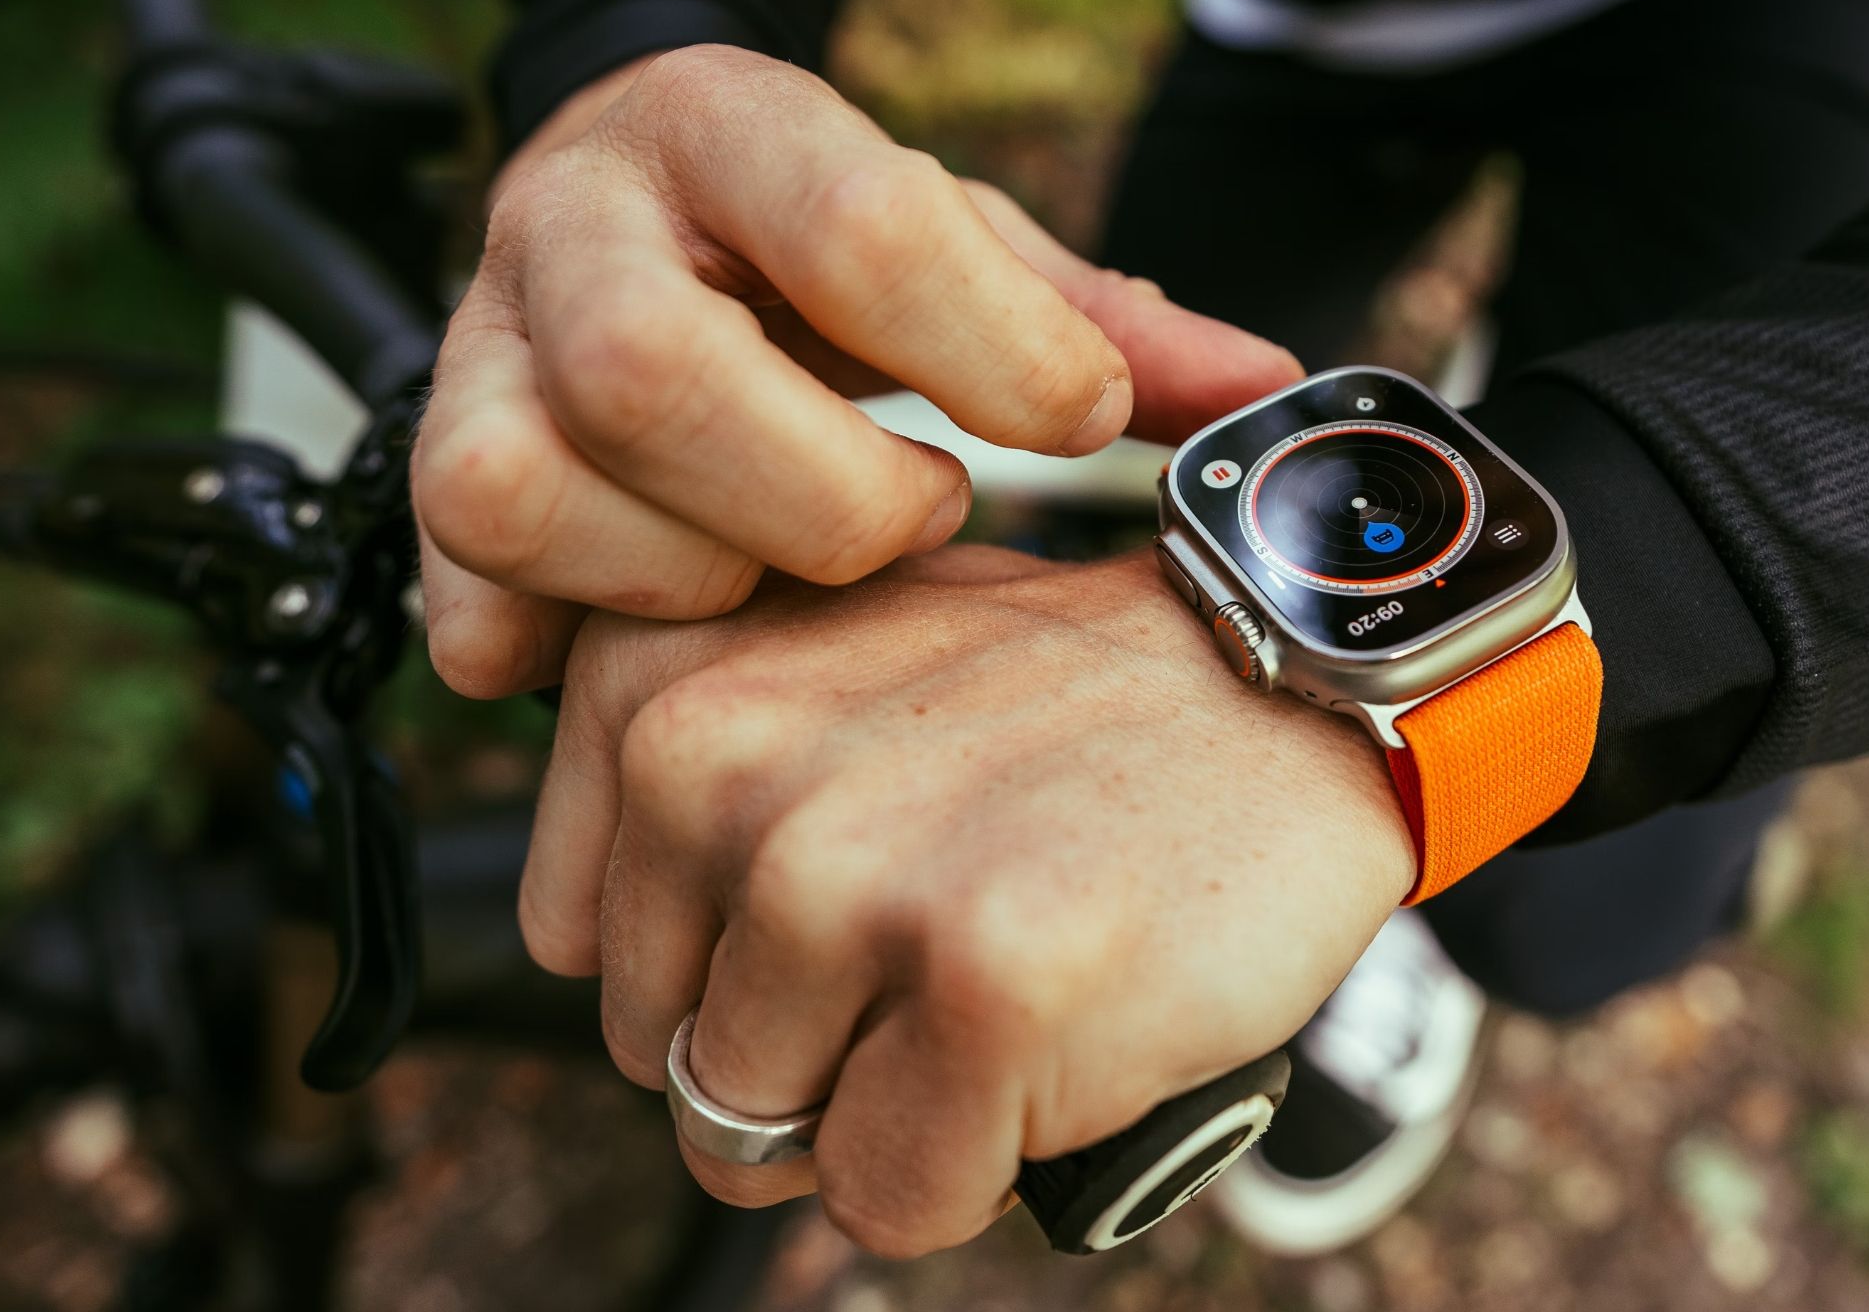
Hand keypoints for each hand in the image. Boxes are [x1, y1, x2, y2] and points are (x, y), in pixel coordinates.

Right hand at [412, 47, 1300, 696]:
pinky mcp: (429, 468)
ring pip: (523, 484)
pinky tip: (670, 635)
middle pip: (646, 367)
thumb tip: (1266, 394)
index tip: (1078, 420)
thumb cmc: (813, 247)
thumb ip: (1096, 317)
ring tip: (786, 569)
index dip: (987, 346)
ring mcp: (475, 349)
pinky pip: (461, 595)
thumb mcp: (956, 244)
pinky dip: (570, 646)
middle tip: (916, 516)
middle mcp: (572, 224)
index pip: (849, 222)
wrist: (630, 209)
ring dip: (692, 573)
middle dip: (817, 490)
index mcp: (727, 130)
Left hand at [528, 546, 1414, 1255]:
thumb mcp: (822, 669)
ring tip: (1001, 965)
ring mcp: (845, 875)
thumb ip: (684, 797)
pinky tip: (1057, 1023)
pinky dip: (980, 1159)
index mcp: (654, 684)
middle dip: (807, 1044)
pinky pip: (895, 1198)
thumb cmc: (1060, 703)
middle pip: (674, 1061)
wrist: (1286, 678)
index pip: (581, 959)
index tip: (852, 883)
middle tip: (946, 927)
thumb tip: (620, 986)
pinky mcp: (981, 985)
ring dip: (892, 1101)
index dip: (728, 963)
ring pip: (766, 1139)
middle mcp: (717, 765)